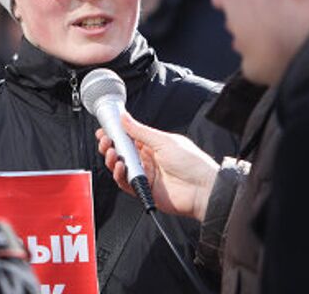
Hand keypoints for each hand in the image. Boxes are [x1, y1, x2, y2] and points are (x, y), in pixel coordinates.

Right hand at [96, 112, 219, 220]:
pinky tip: (121, 168)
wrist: (203, 189)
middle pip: (123, 152)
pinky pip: (126, 183)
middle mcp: (149, 159)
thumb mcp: (163, 141)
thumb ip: (140, 131)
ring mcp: (146, 175)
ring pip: (122, 167)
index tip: (105, 130)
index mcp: (154, 145)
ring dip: (113, 160)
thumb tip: (125, 117)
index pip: (129, 137)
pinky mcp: (145, 190)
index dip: (116, 134)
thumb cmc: (192, 163)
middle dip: (111, 146)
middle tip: (106, 142)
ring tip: (114, 154)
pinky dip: (120, 176)